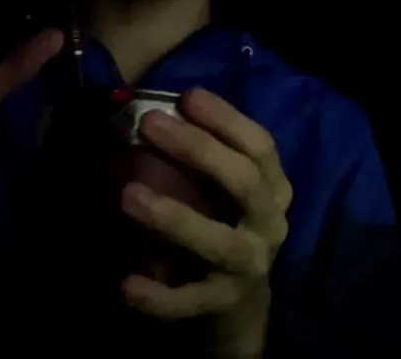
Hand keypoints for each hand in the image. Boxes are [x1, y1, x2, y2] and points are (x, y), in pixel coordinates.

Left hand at [121, 87, 291, 356]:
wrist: (239, 305)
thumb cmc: (225, 227)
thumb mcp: (227, 192)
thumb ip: (205, 159)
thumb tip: (152, 111)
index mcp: (274, 190)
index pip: (260, 147)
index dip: (227, 120)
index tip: (188, 96)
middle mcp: (269, 224)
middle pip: (244, 183)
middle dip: (198, 150)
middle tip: (149, 124)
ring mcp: (249, 266)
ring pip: (219, 242)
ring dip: (175, 217)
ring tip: (127, 195)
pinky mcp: (222, 303)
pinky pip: (190, 300)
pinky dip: (158, 295)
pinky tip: (126, 284)